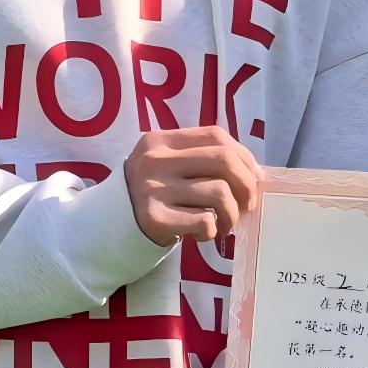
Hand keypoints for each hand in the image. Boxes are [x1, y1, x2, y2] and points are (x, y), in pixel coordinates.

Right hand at [125, 127, 259, 245]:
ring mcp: (153, 188)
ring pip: (218, 192)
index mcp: (161, 140)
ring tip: (225, 223)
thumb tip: (256, 174)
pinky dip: (212, 229)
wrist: (112, 224)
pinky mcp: (154, 218)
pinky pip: (204, 220)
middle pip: (222, 160)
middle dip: (247, 184)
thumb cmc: (154, 192)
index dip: (244, 156)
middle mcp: (155, 160)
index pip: (215, 135)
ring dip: (232, 213)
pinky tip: (204, 232)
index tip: (254, 177)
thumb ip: (203, 159)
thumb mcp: (169, 164)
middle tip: (248, 204)